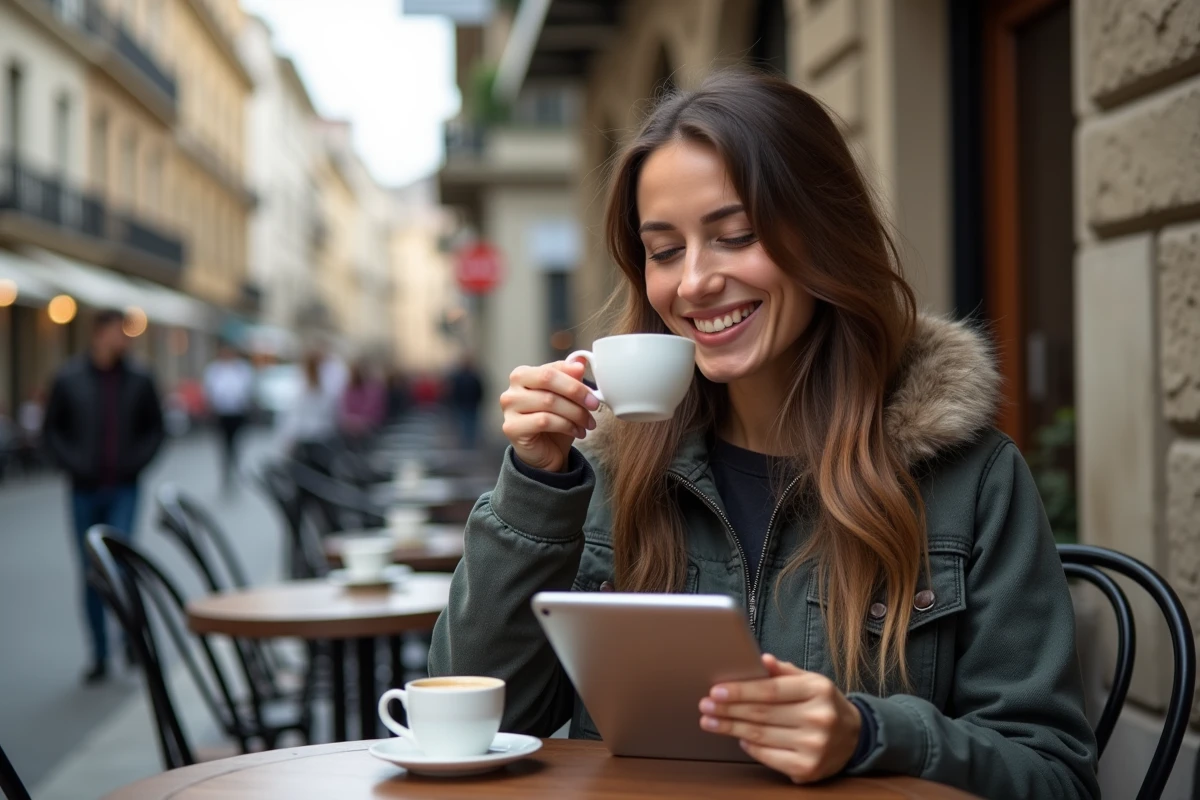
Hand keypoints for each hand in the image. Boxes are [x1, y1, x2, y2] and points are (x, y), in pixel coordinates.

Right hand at [499, 361, 599, 472]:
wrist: (546, 454)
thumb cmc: (555, 423)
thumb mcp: (566, 399)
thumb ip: (570, 378)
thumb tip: (580, 362)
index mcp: (522, 375)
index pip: (551, 368)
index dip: (575, 378)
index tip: (593, 390)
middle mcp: (512, 389)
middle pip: (547, 379)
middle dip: (576, 392)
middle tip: (594, 405)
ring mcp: (508, 408)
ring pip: (548, 401)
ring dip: (575, 412)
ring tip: (588, 423)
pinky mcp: (512, 427)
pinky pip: (544, 421)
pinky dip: (567, 425)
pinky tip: (577, 432)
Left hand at [699, 654, 861, 783]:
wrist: (854, 736)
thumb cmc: (824, 704)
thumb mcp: (811, 680)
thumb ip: (784, 671)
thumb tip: (761, 660)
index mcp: (817, 690)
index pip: (770, 691)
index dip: (740, 691)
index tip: (716, 691)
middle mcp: (818, 718)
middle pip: (761, 714)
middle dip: (728, 710)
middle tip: (705, 706)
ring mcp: (814, 746)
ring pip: (761, 735)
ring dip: (731, 728)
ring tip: (710, 722)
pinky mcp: (808, 769)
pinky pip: (768, 756)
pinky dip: (749, 746)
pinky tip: (738, 738)